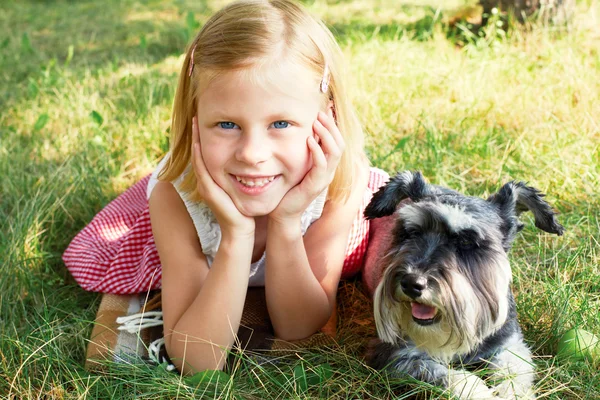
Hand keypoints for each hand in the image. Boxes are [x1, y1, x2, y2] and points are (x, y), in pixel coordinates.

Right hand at [191, 116, 254, 237]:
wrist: (241, 230)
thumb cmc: (245, 209)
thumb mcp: (245, 186)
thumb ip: (246, 173)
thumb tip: (257, 158)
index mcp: (215, 178)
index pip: (207, 152)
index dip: (205, 136)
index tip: (208, 118)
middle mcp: (207, 180)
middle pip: (199, 152)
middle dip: (198, 133)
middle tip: (198, 113)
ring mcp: (206, 186)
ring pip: (198, 158)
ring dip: (196, 140)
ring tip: (196, 123)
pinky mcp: (209, 192)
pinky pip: (201, 170)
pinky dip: (198, 156)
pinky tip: (198, 143)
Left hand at [270, 109, 344, 223]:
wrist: (283, 212)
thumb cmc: (289, 188)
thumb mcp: (297, 165)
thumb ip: (303, 151)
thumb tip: (301, 130)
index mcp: (327, 165)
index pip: (337, 141)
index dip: (333, 125)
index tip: (325, 109)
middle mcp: (329, 171)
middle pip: (340, 144)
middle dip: (331, 126)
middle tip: (320, 112)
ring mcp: (324, 178)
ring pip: (335, 152)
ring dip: (326, 135)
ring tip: (316, 122)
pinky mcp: (316, 185)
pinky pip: (322, 165)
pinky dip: (317, 151)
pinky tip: (309, 140)